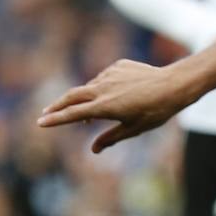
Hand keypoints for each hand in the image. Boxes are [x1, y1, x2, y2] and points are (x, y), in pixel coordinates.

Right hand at [38, 60, 184, 151]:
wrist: (174, 84)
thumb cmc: (156, 111)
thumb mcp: (134, 129)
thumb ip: (111, 138)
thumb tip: (94, 150)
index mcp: (105, 106)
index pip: (74, 114)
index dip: (56, 119)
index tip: (41, 123)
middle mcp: (103, 88)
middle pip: (72, 96)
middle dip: (58, 105)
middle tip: (46, 113)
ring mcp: (110, 75)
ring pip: (90, 87)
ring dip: (86, 98)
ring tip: (90, 112)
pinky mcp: (118, 66)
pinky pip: (105, 78)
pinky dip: (104, 87)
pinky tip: (118, 94)